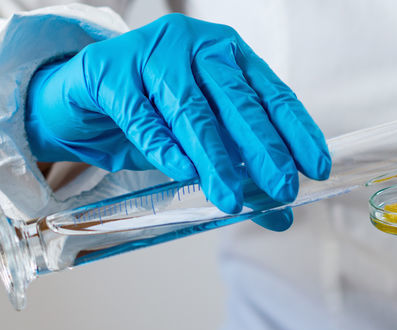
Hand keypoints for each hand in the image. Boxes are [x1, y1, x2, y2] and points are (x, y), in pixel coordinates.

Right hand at [24, 14, 330, 214]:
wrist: (80, 98)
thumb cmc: (152, 116)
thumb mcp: (202, 144)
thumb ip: (242, 174)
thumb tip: (282, 216)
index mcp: (228, 56)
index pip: (273, 94)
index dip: (297, 133)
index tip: (315, 168)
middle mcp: (194, 46)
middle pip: (237, 102)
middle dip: (264, 150)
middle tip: (283, 189)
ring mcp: (150, 53)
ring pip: (191, 110)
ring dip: (214, 159)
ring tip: (231, 198)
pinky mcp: (108, 71)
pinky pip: (141, 114)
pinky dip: (163, 146)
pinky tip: (181, 172)